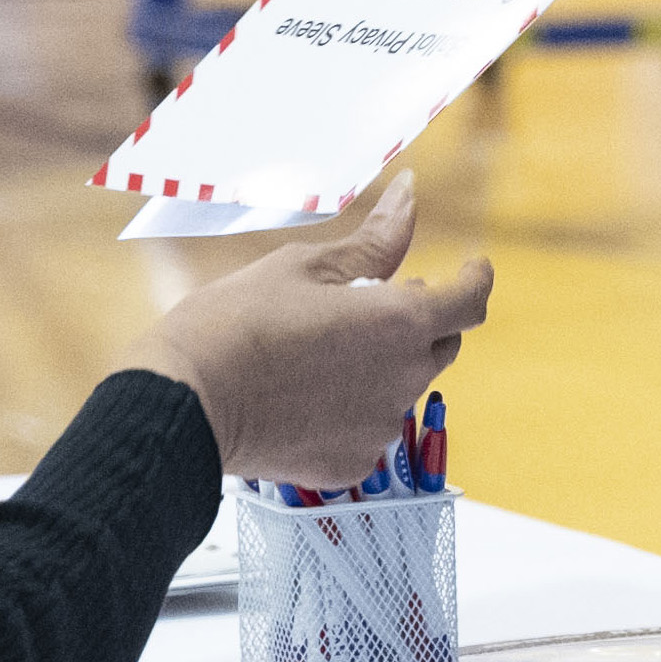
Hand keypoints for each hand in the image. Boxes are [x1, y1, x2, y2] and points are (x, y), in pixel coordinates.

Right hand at [124, 178, 495, 485]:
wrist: (185, 403)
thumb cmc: (238, 324)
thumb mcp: (307, 266)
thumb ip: (375, 240)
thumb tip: (410, 198)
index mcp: (400, 323)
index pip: (470, 300)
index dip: (475, 278)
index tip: (471, 268)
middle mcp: (404, 379)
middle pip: (439, 345)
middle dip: (418, 321)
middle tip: (365, 305)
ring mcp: (379, 429)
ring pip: (399, 388)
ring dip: (379, 367)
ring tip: (315, 352)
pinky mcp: (351, 464)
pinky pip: (367, 429)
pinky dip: (348, 410)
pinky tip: (301, 396)